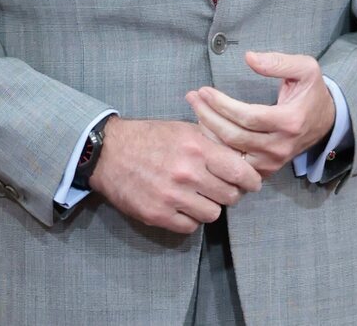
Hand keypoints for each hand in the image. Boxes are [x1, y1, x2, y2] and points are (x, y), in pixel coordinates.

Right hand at [89, 118, 261, 233]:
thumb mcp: (181, 130)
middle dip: (226, 193)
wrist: (106, 152)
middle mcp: (187, 173)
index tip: (249, 183)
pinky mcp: (158, 214)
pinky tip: (178, 205)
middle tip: (215, 188)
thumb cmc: (147, 138)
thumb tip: (242, 159)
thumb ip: (211, 144)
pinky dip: (187, 218)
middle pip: (230, 197)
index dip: (250, 180)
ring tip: (193, 196)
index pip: (241, 172)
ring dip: (206, 207)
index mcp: (196, 148)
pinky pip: (190, 227)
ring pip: (212, 214)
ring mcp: (172, 196)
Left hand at [185, 51, 336, 176]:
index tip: (203, 90)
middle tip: (191, 98)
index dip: (221, 104)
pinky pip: (235, 164)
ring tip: (195, 111)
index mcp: (289, 121)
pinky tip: (206, 131)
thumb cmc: (311, 92)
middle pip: (234, 136)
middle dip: (208, 116)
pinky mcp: (267, 169)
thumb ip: (279, 61)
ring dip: (209, 133)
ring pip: (231, 154)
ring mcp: (273, 161)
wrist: (325, 122)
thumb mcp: (305, 69)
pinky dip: (218, 150)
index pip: (247, 117)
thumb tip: (249, 58)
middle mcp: (280, 146)